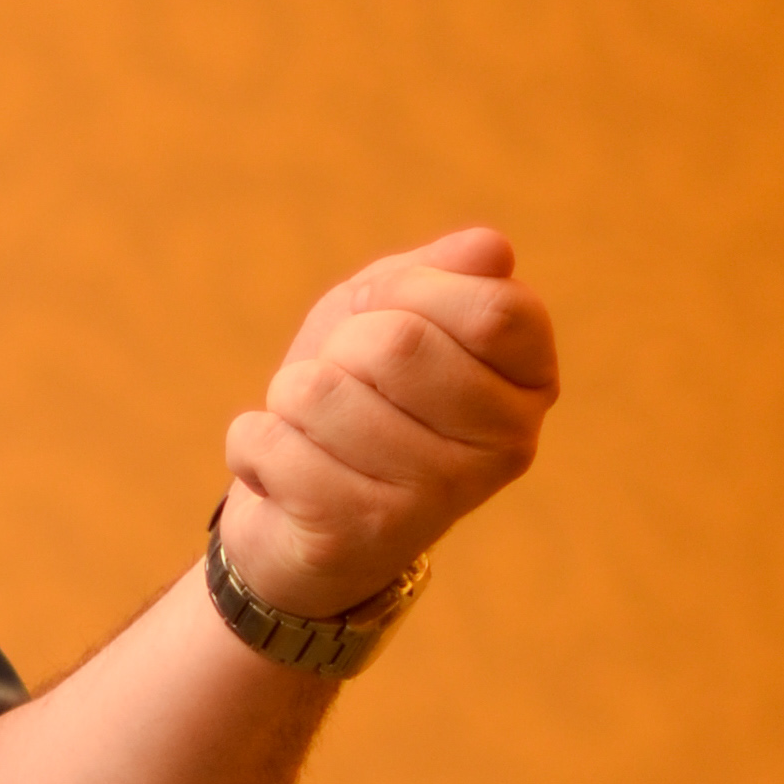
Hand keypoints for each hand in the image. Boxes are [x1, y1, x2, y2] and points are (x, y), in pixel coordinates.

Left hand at [217, 223, 559, 617]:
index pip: (488, 307)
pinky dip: (253, 444)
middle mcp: (507, 447)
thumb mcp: (392, 314)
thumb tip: (490, 249)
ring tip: (312, 432)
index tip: (383, 316)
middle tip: (341, 386)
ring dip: (289, 398)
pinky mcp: (359, 534)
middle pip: (398, 342)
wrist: (303, 525)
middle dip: (340, 347)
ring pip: (320, 390)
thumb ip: (438, 274)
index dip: (409, 290)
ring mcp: (438, 497)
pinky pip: (271, 442)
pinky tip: (280, 477)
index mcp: (531, 384)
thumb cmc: (357, 398)